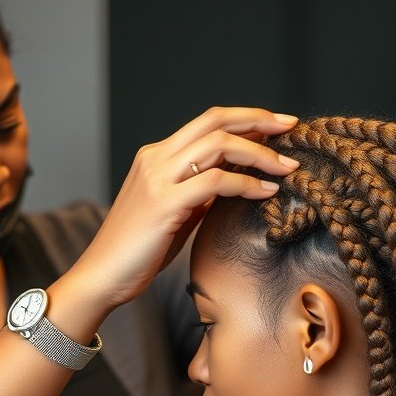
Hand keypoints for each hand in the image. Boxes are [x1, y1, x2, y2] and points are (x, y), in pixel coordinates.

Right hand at [73, 106, 298, 312]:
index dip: (246, 118)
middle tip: (292, 128)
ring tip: (287, 167)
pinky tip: (267, 192)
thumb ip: (199, 193)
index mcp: (156, 156)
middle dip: (259, 120)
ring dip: (260, 153)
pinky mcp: (164, 203)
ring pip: (219, 146)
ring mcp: (157, 178)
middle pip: (215, 121)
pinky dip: (247, 184)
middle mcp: (155, 158)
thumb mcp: (175, 213)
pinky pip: (216, 182)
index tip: (278, 125)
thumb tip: (235, 183)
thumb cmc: (139, 251)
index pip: (207, 122)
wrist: (102, 276)